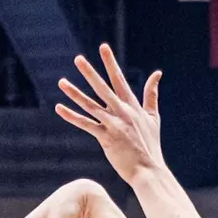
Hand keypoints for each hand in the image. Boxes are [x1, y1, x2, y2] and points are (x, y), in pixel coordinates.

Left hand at [54, 43, 165, 184]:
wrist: (149, 170)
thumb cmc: (150, 145)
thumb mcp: (153, 117)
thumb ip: (152, 94)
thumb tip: (157, 73)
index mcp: (133, 106)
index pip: (119, 79)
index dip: (110, 63)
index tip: (103, 47)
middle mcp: (122, 112)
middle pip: (103, 88)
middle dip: (90, 72)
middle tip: (78, 59)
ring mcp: (113, 124)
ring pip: (90, 105)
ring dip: (75, 93)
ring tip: (62, 81)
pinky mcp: (106, 138)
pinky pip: (85, 124)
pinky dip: (72, 116)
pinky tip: (60, 108)